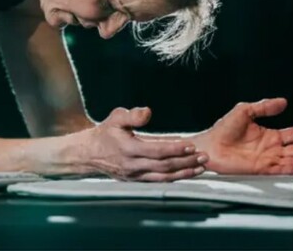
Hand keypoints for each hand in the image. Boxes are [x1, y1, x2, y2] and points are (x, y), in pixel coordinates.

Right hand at [83, 107, 207, 180]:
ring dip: (184, 173)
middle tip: (203, 156)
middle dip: (185, 162)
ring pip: (163, 177)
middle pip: (164, 166)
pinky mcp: (137, 181)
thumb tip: (148, 111)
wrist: (89, 154)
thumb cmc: (105, 133)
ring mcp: (135, 176)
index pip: (156, 151)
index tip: (190, 146)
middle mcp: (133, 165)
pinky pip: (159, 181)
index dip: (175, 149)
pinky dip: (175, 178)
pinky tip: (187, 173)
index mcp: (128, 149)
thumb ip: (132, 115)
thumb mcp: (116, 118)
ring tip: (201, 167)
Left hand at [197, 98, 292, 174]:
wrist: (209, 145)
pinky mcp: (260, 168)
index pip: (291, 134)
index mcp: (268, 135)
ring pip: (290, 160)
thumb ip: (264, 107)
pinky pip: (279, 169)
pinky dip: (290, 169)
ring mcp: (266, 159)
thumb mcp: (245, 110)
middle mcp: (270, 148)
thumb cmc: (222, 129)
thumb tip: (282, 101)